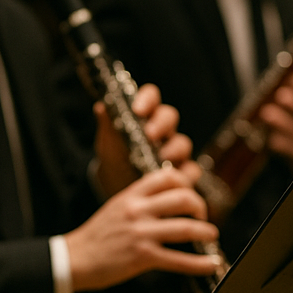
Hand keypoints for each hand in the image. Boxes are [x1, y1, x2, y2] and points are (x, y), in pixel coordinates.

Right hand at [64, 167, 220, 291]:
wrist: (74, 258)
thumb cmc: (95, 237)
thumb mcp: (115, 207)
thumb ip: (139, 201)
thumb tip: (166, 203)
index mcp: (131, 195)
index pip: (166, 176)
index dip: (186, 183)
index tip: (190, 194)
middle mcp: (137, 210)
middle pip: (183, 198)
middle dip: (201, 207)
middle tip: (203, 217)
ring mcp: (141, 233)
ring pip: (186, 228)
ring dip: (206, 232)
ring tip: (211, 236)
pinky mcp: (142, 256)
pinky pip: (178, 259)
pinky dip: (199, 263)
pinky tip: (210, 264)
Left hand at [92, 82, 193, 196]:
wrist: (119, 193)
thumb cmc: (115, 163)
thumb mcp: (107, 146)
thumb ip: (107, 128)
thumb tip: (101, 108)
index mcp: (144, 118)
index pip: (151, 98)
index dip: (147, 100)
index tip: (137, 110)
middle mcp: (162, 131)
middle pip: (169, 116)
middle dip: (161, 123)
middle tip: (149, 134)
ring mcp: (174, 151)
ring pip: (183, 142)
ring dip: (174, 148)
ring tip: (162, 157)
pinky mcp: (183, 172)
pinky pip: (191, 170)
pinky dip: (186, 173)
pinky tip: (177, 178)